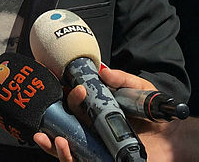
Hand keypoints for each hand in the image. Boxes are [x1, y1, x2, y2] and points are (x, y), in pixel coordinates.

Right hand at [33, 67, 180, 161]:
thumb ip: (122, 79)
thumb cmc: (155, 113)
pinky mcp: (104, 160)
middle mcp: (92, 129)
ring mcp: (97, 147)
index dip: (66, 96)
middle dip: (50, 123)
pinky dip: (70, 158)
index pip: (73, 105)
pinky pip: (83, 161)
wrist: (174, 136)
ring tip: (58, 141)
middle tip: (51, 114)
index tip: (70, 87)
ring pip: (69, 148)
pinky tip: (67, 150)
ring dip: (56, 146)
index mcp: (95, 111)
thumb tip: (103, 71)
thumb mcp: (140, 89)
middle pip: (64, 127)